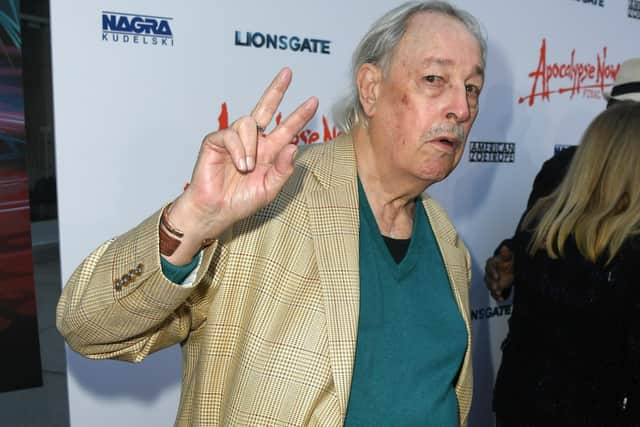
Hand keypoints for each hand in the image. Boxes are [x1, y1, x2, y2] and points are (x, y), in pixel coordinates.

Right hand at [167, 68, 317, 262]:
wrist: (216, 210)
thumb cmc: (241, 201)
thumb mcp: (270, 188)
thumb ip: (284, 169)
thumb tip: (294, 146)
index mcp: (268, 152)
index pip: (286, 128)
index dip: (299, 115)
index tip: (314, 101)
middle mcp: (253, 142)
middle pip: (265, 108)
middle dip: (276, 90)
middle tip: (288, 73)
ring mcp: (234, 140)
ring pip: (248, 122)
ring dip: (251, 146)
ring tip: (248, 166)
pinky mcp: (215, 141)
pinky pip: (231, 134)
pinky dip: (238, 149)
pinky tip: (239, 164)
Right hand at [484, 244, 513, 301]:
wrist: (511, 269)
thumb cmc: (508, 262)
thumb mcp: (509, 257)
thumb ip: (506, 254)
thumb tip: (505, 247)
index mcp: (492, 263)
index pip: (489, 267)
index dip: (492, 272)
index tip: (497, 277)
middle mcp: (489, 273)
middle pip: (488, 278)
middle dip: (492, 283)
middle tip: (496, 287)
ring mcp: (491, 281)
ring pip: (490, 286)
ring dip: (494, 290)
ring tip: (499, 294)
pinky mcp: (495, 288)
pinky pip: (493, 293)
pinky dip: (496, 296)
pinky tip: (501, 299)